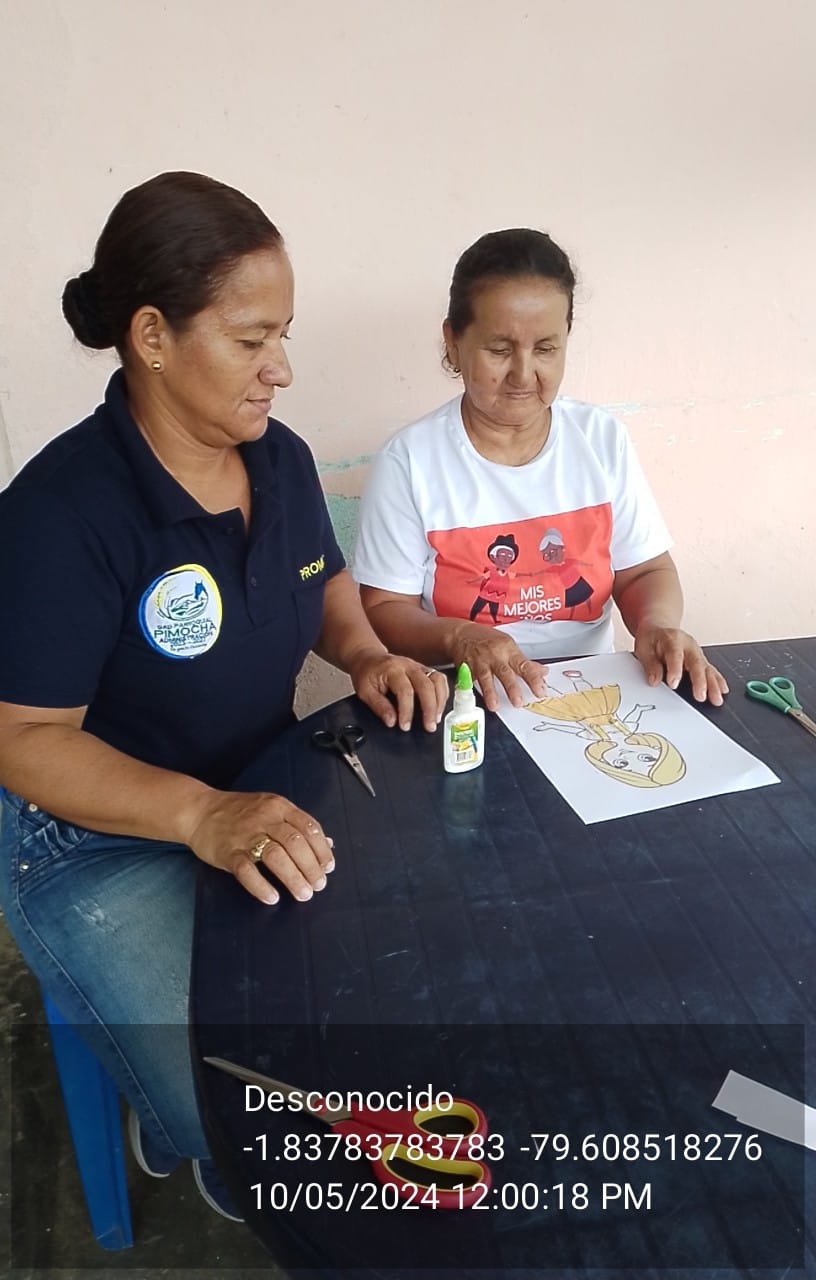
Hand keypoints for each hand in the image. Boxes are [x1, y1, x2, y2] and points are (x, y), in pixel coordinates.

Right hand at [184, 790, 334, 905]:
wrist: (199, 810)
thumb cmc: (240, 812)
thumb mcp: (271, 809)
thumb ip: (298, 825)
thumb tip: (327, 843)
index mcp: (279, 807)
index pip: (309, 827)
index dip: (322, 850)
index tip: (328, 868)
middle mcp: (265, 818)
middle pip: (296, 843)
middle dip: (311, 867)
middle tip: (318, 886)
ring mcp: (245, 835)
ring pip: (275, 856)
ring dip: (293, 878)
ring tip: (303, 894)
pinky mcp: (228, 851)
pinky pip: (246, 870)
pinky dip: (261, 886)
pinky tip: (272, 897)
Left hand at [347, 649, 448, 730]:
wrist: (369, 658)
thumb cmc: (366, 673)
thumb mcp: (365, 691)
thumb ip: (379, 706)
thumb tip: (391, 721)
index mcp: (392, 669)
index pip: (405, 690)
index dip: (407, 711)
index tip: (405, 726)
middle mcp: (409, 665)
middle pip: (426, 685)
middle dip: (429, 708)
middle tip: (429, 726)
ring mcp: (419, 666)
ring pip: (438, 681)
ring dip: (439, 701)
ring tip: (435, 719)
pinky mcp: (425, 670)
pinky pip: (440, 680)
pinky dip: (442, 695)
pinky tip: (438, 708)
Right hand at [450, 623, 547, 711]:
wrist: (461, 634)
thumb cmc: (487, 640)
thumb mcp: (508, 645)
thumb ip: (524, 661)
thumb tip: (542, 672)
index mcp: (509, 650)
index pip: (524, 665)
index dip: (533, 679)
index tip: (540, 690)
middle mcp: (495, 655)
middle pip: (505, 673)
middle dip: (512, 688)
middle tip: (519, 702)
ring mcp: (480, 662)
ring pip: (487, 678)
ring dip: (491, 693)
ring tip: (495, 706)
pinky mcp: (467, 668)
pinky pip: (471, 680)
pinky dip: (474, 690)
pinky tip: (477, 699)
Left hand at [634, 625, 728, 704]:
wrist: (659, 627)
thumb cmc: (652, 639)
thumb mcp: (643, 648)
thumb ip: (650, 665)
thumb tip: (654, 680)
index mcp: (672, 639)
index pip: (675, 654)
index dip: (675, 669)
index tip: (673, 684)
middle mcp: (688, 645)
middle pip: (696, 662)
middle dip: (700, 681)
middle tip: (701, 696)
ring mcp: (696, 652)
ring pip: (706, 668)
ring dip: (713, 684)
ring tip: (716, 699)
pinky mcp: (700, 659)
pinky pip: (711, 669)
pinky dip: (717, 680)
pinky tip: (722, 690)